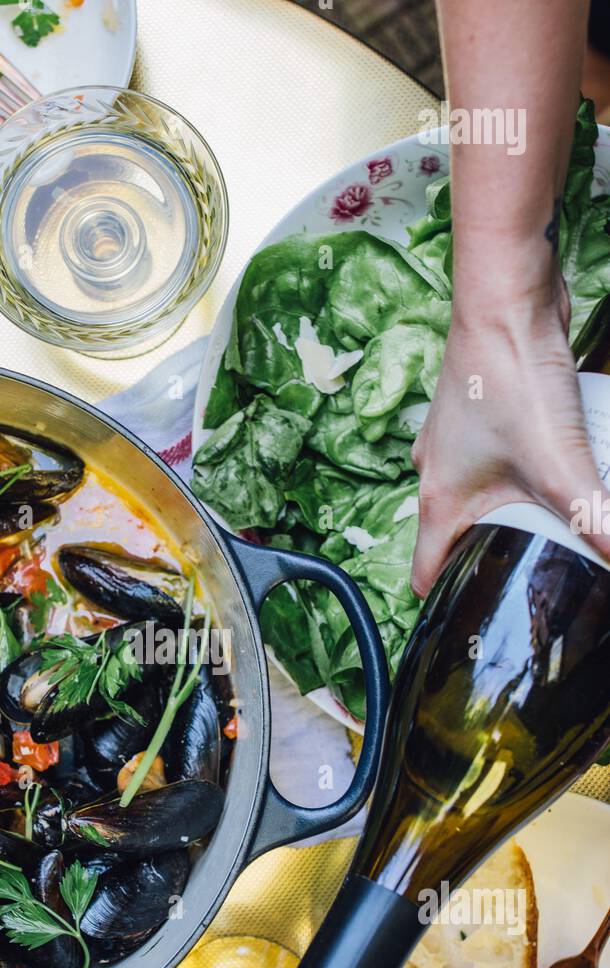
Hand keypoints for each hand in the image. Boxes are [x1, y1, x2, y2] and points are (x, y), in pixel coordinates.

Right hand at [410, 274, 609, 595]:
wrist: (506, 297)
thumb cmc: (509, 377)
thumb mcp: (561, 464)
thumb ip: (594, 518)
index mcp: (439, 500)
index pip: (425, 572)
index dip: (447, 602)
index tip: (476, 619)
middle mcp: (435, 473)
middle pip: (456, 536)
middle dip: (490, 557)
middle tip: (530, 573)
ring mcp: (453, 441)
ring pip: (474, 496)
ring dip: (505, 512)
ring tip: (547, 523)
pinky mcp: (478, 413)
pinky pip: (493, 460)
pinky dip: (517, 472)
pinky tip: (551, 467)